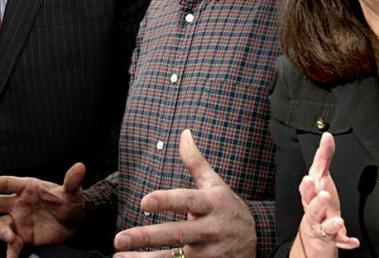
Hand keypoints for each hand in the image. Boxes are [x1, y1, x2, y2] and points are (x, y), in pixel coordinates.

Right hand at [0, 163, 85, 257]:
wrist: (74, 224)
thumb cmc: (71, 203)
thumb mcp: (73, 193)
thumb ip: (72, 181)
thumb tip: (80, 166)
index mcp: (27, 187)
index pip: (6, 184)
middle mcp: (18, 203)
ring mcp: (18, 220)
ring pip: (0, 224)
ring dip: (2, 232)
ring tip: (11, 239)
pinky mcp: (22, 236)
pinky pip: (12, 245)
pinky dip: (10, 252)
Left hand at [112, 130, 256, 257]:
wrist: (259, 241)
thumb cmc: (228, 209)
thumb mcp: (216, 184)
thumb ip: (196, 162)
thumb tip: (184, 133)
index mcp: (212, 205)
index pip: (187, 201)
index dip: (166, 201)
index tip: (144, 201)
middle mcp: (211, 230)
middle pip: (177, 234)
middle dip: (147, 236)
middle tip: (120, 238)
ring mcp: (209, 253)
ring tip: (119, 257)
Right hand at [294, 132, 359, 254]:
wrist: (316, 228)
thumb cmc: (318, 197)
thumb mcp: (321, 176)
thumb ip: (324, 156)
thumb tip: (327, 135)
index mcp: (311, 195)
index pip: (305, 190)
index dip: (306, 186)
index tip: (310, 179)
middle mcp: (315, 211)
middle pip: (312, 208)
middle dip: (317, 203)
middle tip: (323, 195)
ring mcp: (324, 225)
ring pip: (324, 226)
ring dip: (331, 224)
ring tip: (339, 221)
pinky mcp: (334, 237)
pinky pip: (340, 241)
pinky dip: (346, 242)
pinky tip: (354, 242)